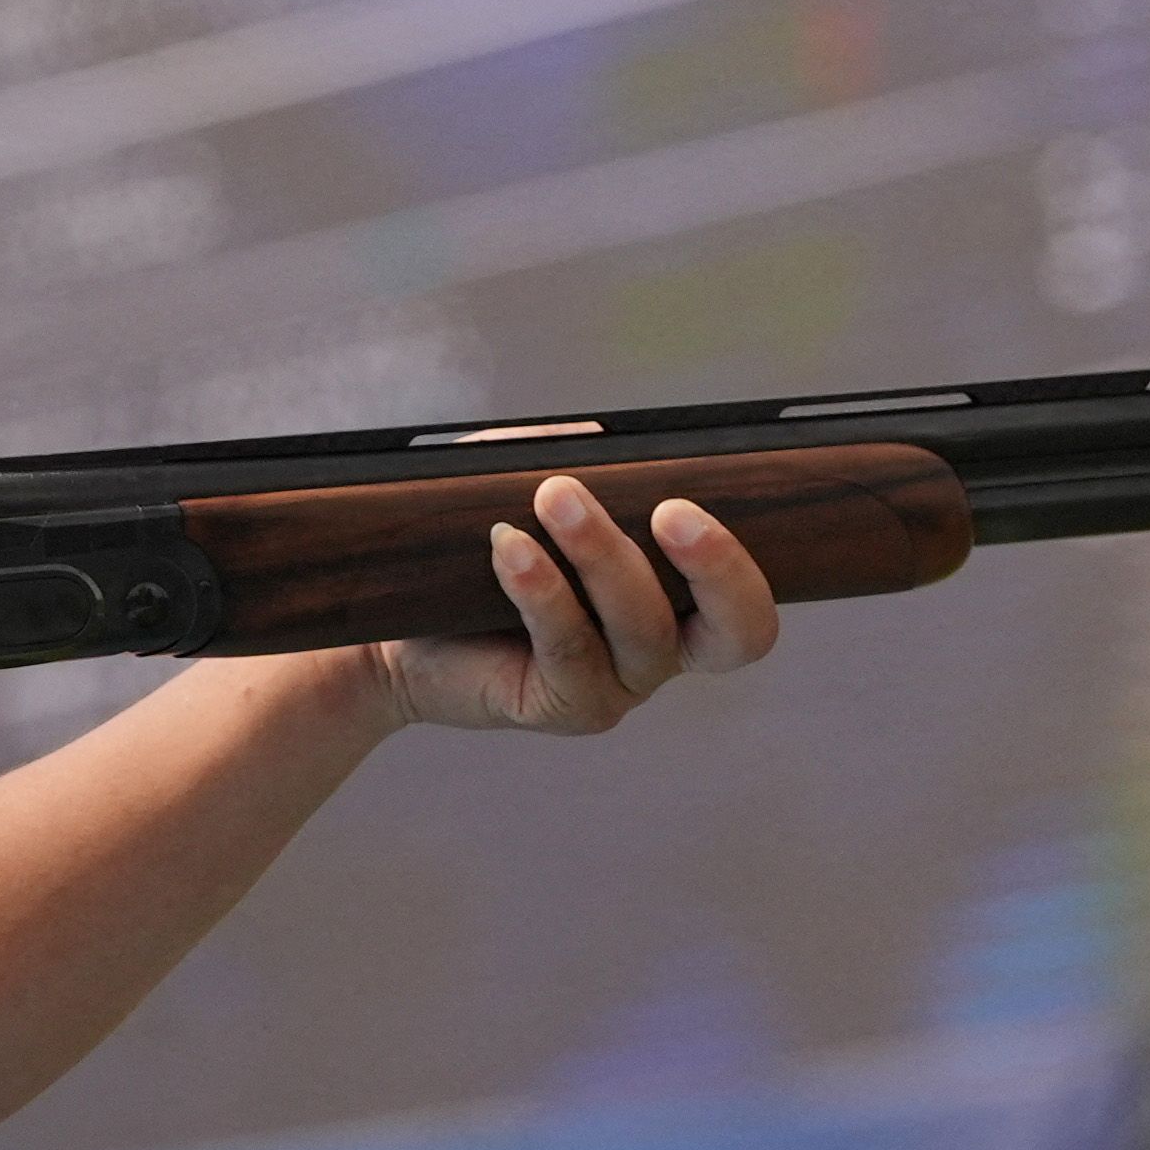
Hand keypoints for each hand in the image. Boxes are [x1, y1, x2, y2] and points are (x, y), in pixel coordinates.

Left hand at [373, 475, 783, 735]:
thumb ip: (572, 462)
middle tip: (669, 510)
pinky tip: (509, 546)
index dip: (738, 567)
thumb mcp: (529, 491)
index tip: (683, 503)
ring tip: (555, 497)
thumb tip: (598, 442)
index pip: (748, 607)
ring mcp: (617, 688)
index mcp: (679, 604)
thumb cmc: (479, 556)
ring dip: (603, 556)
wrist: (401, 630)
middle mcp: (661, 653)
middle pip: (735, 635)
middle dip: (716, 569)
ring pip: (642, 629)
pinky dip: (543, 590)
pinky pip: (569, 650)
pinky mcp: (564, 708)